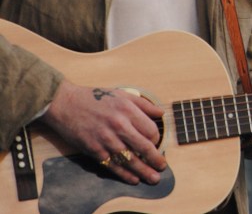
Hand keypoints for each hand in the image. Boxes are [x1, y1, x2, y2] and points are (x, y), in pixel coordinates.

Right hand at [39, 80, 166, 184]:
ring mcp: (105, 139)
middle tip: (162, 167)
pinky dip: (124, 174)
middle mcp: (118, 125)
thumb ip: (144, 104)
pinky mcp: (93, 149)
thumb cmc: (95, 97)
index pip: (150, 130)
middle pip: (143, 147)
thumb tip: (161, 113)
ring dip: (143, 170)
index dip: (157, 139)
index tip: (157, 144)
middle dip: (155, 159)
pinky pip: (112, 165)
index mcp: (127, 110)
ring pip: (129, 159)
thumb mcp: (122, 94)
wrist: (65, 104)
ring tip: (153, 178)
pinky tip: (133, 179)